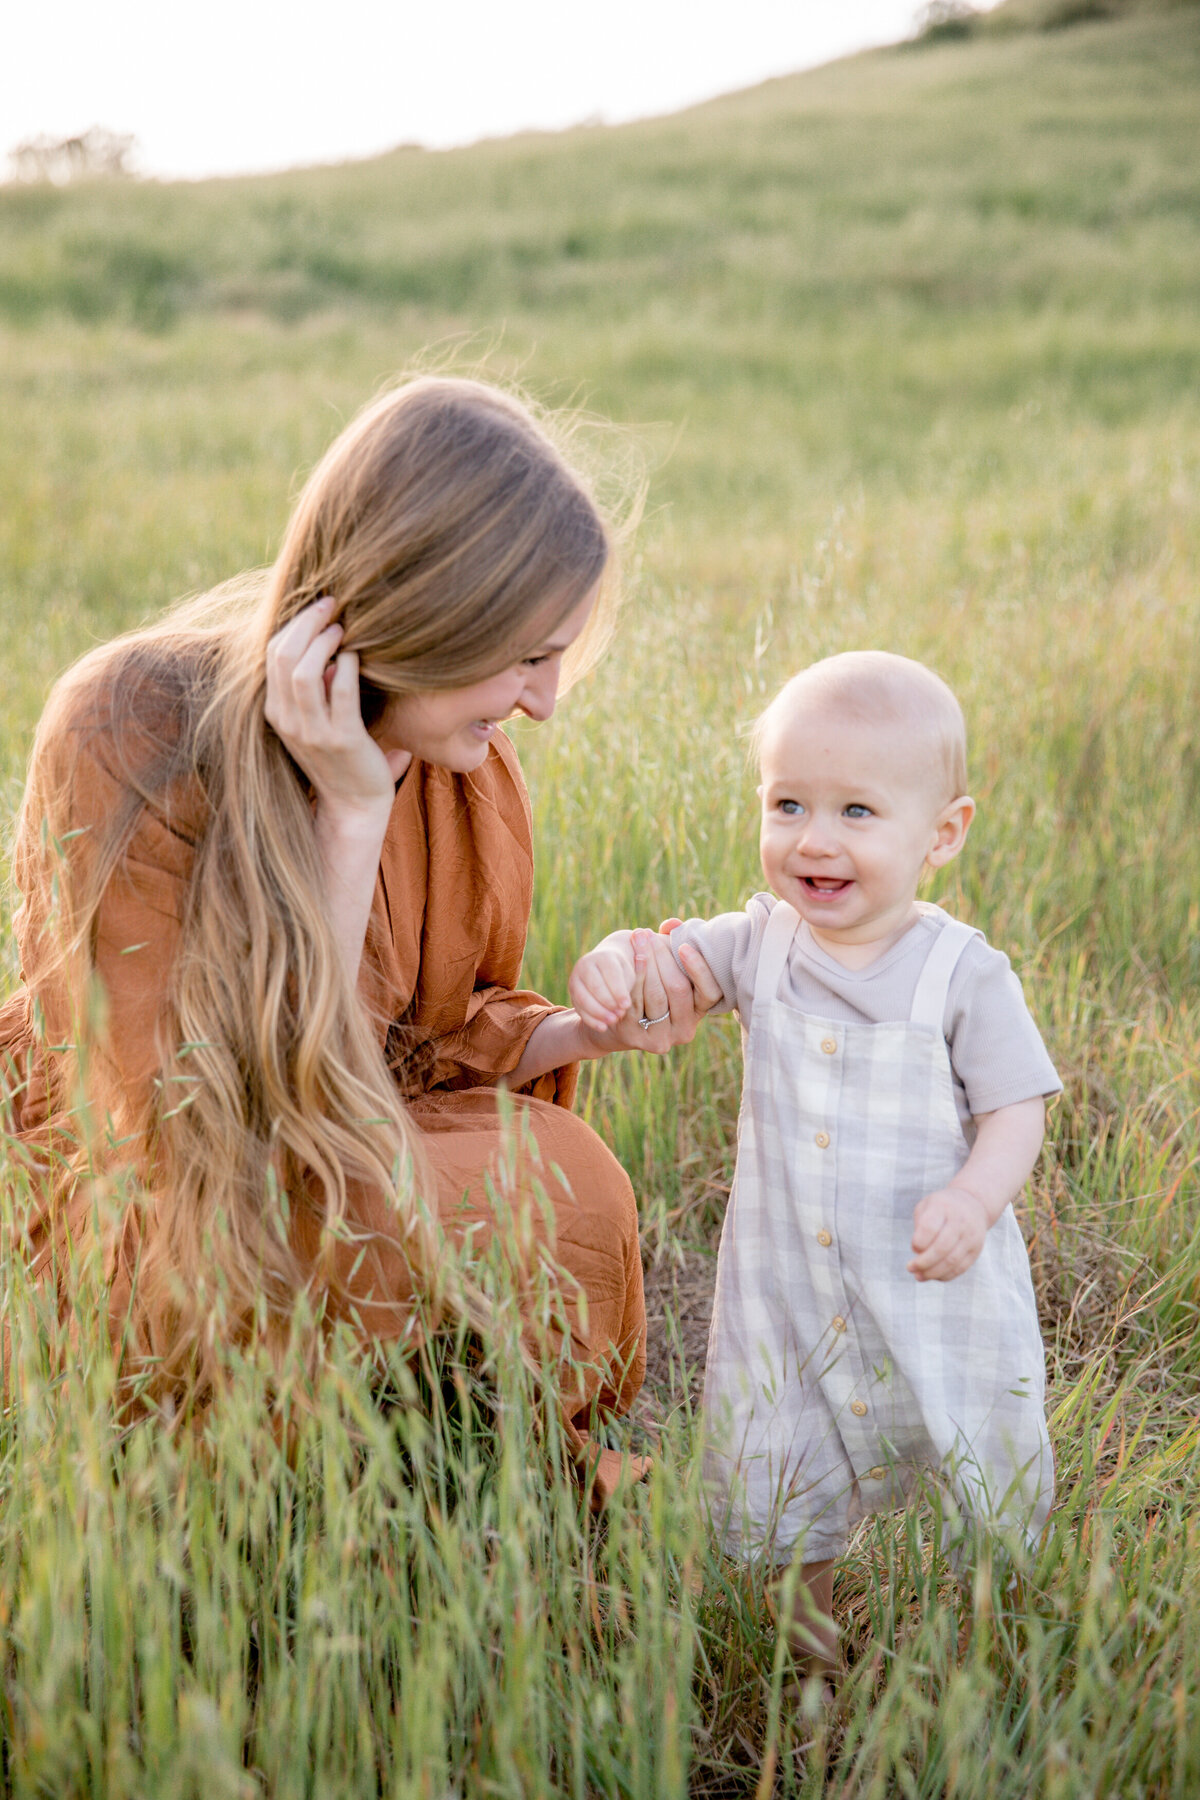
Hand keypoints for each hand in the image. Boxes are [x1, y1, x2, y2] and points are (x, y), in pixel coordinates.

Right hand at [264, 597, 410, 826]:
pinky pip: (340, 691)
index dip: (293, 625)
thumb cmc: (340, 757)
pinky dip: (347, 666)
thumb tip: (326, 649)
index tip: (318, 608)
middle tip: (331, 606)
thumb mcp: (316, 720)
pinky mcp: (342, 739)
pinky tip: (356, 657)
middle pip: (283, 657)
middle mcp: (288, 721)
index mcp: (277, 713)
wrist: (354, 806)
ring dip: (324, 642)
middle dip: (306, 623)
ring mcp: (313, 732)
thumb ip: (314, 687)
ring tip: (343, 629)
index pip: (272, 655)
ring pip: (304, 672)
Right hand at [568, 939, 639, 1033]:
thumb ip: (628, 986)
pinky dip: (590, 1019)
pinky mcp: (572, 992)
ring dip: (599, 1012)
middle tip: (620, 1014)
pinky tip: (603, 1027)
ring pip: (583, 998)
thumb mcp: (631, 974)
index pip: (610, 973)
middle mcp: (586, 964)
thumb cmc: (623, 973)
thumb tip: (624, 1005)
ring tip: (613, 1021)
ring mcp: (575, 978)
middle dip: (608, 1002)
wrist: (605, 968)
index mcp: (604, 956)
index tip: (627, 1005)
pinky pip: (578, 1008)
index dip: (618, 990)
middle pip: (595, 986)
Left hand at [580, 928, 721, 1055]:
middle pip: (678, 989)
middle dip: (661, 957)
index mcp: (701, 1011)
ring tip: (636, 940)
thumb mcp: (667, 966)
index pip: (710, 992)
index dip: (698, 969)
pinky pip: (635, 1004)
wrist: (621, 1018)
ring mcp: (663, 1038)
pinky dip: (632, 978)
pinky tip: (627, 959)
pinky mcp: (639, 1040)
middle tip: (646, 934)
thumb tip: (671, 923)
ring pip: (656, 995)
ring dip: (645, 963)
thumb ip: (673, 944)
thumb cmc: (653, 983)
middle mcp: (686, 1030)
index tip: (682, 947)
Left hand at [908, 1185, 989, 1281]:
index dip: (919, 1242)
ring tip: (919, 1276)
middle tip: (910, 1268)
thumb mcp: (927, 1206)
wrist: (974, 1204)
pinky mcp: (976, 1250)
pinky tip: (933, 1276)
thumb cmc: (942, 1208)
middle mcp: (960, 1221)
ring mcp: (971, 1237)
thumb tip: (918, 1252)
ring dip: (932, 1273)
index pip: (930, 1228)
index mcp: (943, 1207)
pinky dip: (945, 1275)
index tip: (913, 1247)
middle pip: (941, 1248)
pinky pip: (960, 1268)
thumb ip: (920, 1226)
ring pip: (951, 1261)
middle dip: (923, 1262)